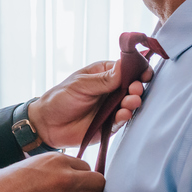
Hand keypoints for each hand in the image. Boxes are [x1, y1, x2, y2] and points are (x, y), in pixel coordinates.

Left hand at [26, 60, 152, 149]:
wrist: (47, 124)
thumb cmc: (61, 98)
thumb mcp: (80, 84)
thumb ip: (104, 79)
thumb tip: (125, 66)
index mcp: (105, 74)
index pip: (127, 68)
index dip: (138, 69)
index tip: (144, 72)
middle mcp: (112, 90)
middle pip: (133, 86)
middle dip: (137, 87)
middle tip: (135, 88)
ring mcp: (112, 107)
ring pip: (130, 103)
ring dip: (133, 102)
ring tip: (131, 101)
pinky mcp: (110, 124)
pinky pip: (122, 120)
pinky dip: (125, 116)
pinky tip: (123, 114)